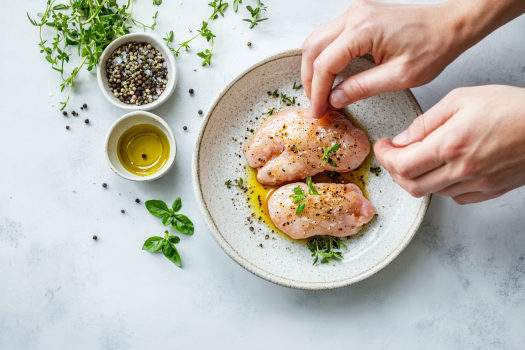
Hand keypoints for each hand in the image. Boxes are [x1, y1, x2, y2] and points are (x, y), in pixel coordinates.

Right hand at [301, 0, 524, 117]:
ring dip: (314, 67)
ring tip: (320, 91)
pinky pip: (329, 36)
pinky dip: (323, 56)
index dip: (317, 91)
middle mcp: (354, 16)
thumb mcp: (399, 77)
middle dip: (309, 79)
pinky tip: (329, 74)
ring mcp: (355, 13)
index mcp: (363, 30)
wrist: (451, 25)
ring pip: (316, 40)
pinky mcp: (359, 16)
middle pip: (312, 48)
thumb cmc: (433, 46)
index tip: (318, 110)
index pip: (324, 64)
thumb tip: (335, 98)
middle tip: (316, 103)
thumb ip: (362, 88)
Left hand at [374, 85, 524, 204]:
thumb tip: (402, 139)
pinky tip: (442, 169)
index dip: (384, 157)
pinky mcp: (489, 191)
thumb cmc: (510, 107)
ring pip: (431, 193)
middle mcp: (461, 170)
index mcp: (450, 145)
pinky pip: (454, 197)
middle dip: (394, 171)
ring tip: (417, 159)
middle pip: (411, 185)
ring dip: (416, 178)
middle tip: (393, 155)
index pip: (401, 165)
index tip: (383, 147)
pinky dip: (440, 186)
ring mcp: (476, 184)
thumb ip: (426, 122)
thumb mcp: (460, 100)